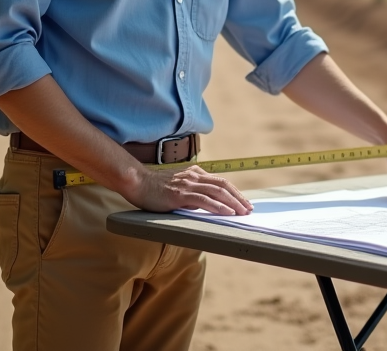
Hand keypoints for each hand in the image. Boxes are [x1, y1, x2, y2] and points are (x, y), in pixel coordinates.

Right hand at [127, 165, 252, 215]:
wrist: (137, 183)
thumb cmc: (155, 188)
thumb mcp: (179, 188)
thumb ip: (193, 193)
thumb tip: (207, 205)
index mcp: (195, 173)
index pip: (221, 182)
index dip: (235, 192)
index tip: (244, 202)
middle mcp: (194, 176)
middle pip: (223, 185)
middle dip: (238, 198)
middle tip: (249, 209)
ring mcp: (188, 184)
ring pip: (217, 192)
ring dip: (232, 203)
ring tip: (242, 212)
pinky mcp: (181, 194)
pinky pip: (204, 200)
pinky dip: (218, 206)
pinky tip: (226, 212)